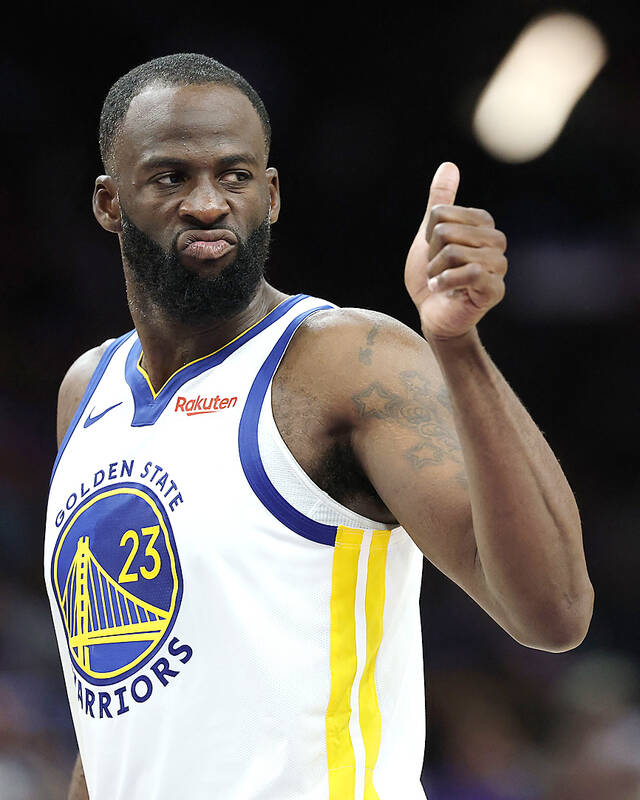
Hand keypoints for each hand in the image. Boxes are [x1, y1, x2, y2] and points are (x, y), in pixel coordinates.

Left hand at [404, 162, 507, 340]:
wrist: (433, 315)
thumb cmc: (433, 277)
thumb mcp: (430, 236)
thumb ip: (440, 202)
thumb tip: (449, 165)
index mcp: (483, 224)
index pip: (440, 214)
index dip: (428, 236)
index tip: (434, 253)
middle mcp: (496, 241)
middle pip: (446, 231)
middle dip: (431, 255)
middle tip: (437, 271)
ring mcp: (498, 266)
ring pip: (453, 252)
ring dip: (435, 271)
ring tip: (440, 282)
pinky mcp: (494, 289)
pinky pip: (469, 272)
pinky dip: (446, 282)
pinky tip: (442, 290)